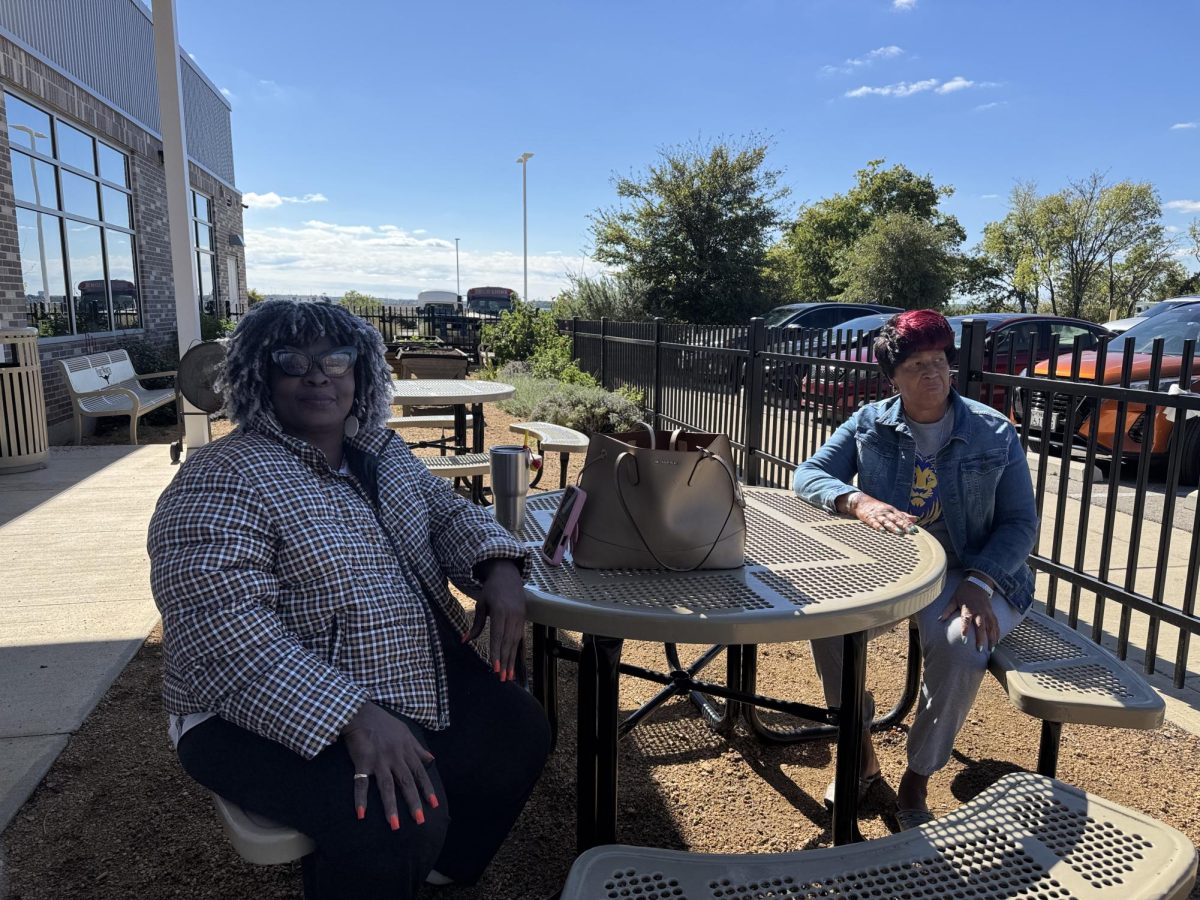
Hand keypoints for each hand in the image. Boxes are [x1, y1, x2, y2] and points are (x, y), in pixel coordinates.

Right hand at [341, 701, 437, 828]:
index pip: (420, 773)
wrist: (360, 713)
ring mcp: (379, 760)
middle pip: (407, 783)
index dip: (427, 789)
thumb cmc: (383, 723)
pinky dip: (360, 799)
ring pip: (388, 787)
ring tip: (395, 825)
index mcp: (406, 751)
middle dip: (414, 802)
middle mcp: (395, 757)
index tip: (434, 804)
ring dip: (391, 807)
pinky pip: (361, 783)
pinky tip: (361, 814)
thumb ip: (418, 748)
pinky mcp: (362, 762)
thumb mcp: (405, 732)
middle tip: (420, 821)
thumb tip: (431, 759)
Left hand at [464, 560, 525, 681]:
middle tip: (502, 678)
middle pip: (508, 642)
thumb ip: (476, 624)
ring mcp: (520, 618)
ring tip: (509, 676)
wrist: (508, 576)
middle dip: (505, 661)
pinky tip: (517, 664)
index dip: (496, 652)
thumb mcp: (481, 604)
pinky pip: (521, 639)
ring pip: (516, 643)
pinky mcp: (524, 620)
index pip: (497, 635)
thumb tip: (464, 641)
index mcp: (500, 610)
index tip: (495, 668)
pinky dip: (519, 652)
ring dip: (512, 661)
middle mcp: (513, 615)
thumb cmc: (491, 591)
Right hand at [854, 495, 917, 534]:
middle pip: (896, 519)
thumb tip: (916, 519)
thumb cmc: (877, 507)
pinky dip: (878, 527)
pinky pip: (874, 523)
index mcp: (892, 510)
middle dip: (904, 525)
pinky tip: (882, 531)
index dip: (909, 523)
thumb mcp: (891, 509)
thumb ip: (903, 515)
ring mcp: (877, 515)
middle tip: (911, 532)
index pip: (902, 517)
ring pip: (886, 521)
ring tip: (899, 532)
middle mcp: (886, 512)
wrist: (860, 502)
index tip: (915, 530)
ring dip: (893, 527)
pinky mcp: (869, 518)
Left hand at [939, 579, 999, 651]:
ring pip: (991, 627)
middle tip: (979, 650)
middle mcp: (979, 611)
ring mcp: (987, 612)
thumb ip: (948, 610)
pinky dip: (997, 633)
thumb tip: (939, 620)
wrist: (978, 583)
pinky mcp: (992, 613)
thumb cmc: (963, 593)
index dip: (965, 630)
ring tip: (990, 649)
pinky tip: (997, 641)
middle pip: (980, 626)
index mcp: (968, 609)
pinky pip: (996, 624)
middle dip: (981, 638)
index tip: (964, 640)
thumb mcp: (954, 599)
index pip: (966, 620)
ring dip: (991, 638)